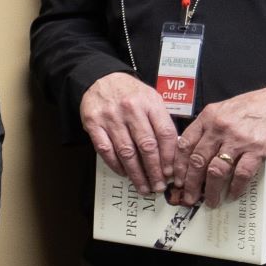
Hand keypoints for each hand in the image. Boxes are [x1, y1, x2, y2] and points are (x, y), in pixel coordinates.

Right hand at [79, 72, 178, 194]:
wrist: (101, 78)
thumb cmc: (131, 93)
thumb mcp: (152, 99)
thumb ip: (161, 122)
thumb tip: (172, 155)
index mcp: (150, 103)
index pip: (164, 134)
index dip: (169, 157)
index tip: (171, 173)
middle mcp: (131, 109)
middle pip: (147, 146)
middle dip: (154, 171)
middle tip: (159, 186)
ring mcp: (110, 117)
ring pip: (126, 152)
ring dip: (136, 173)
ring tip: (143, 186)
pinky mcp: (93, 124)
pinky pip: (105, 150)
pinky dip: (115, 165)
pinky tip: (124, 173)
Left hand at [171, 78, 265, 206]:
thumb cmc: (258, 105)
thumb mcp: (226, 108)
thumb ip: (210, 126)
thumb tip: (195, 149)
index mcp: (209, 116)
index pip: (185, 144)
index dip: (178, 166)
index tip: (177, 179)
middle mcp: (219, 128)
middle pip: (197, 161)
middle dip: (190, 184)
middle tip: (188, 197)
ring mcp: (238, 139)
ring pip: (216, 171)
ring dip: (211, 190)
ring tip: (210, 201)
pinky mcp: (257, 149)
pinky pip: (241, 174)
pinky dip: (236, 187)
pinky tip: (233, 194)